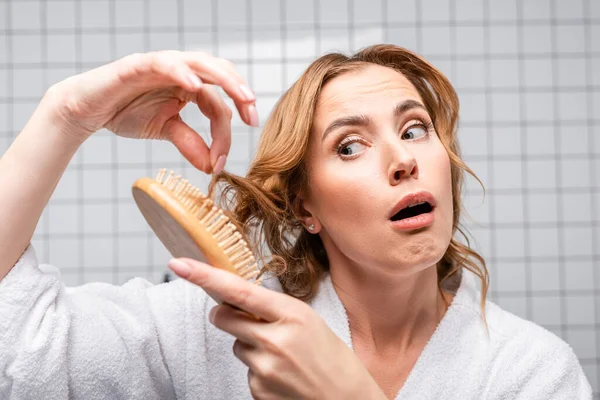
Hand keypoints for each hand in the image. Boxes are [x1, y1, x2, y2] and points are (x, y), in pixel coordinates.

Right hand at [45, 50, 257, 172]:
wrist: (86, 110)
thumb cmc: (125, 113)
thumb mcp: (164, 130)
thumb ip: (189, 142)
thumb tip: (212, 166)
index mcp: (189, 86)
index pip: (218, 104)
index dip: (225, 132)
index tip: (223, 160)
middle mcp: (180, 71)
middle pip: (220, 72)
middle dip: (240, 92)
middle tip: (253, 116)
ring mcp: (161, 64)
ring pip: (200, 62)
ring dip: (224, 78)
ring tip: (242, 95)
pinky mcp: (138, 64)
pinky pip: (164, 63)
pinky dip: (181, 72)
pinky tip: (195, 86)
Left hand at [168, 258, 386, 399]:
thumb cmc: (332, 357)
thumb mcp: (308, 321)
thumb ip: (272, 309)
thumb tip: (233, 301)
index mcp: (292, 314)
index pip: (238, 291)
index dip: (205, 276)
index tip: (179, 265)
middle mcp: (275, 340)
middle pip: (223, 317)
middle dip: (227, 315)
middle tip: (252, 322)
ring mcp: (265, 368)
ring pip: (236, 345)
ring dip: (251, 346)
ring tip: (284, 357)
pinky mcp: (259, 391)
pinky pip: (245, 371)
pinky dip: (259, 371)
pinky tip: (283, 376)